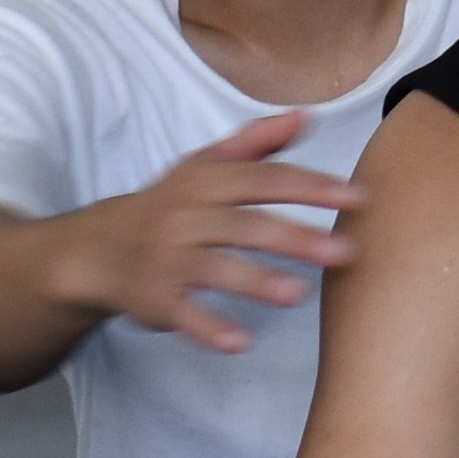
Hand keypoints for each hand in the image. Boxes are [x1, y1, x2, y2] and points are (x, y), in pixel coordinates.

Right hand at [62, 109, 361, 353]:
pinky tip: (241, 342)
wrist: (100, 248)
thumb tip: (306, 114)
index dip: (312, 187)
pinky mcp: (154, 297)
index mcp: (207, 181)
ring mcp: (168, 259)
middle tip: (345, 252)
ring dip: (256, 282)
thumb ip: (258, 142)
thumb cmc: (171, 203)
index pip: (266, 180)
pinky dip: (208, 328)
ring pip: (214, 268)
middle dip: (296, 238)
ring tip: (299, 295)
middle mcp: (186, 217)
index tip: (359, 197)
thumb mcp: (207, 164)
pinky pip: (182, 314)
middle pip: (246, 225)